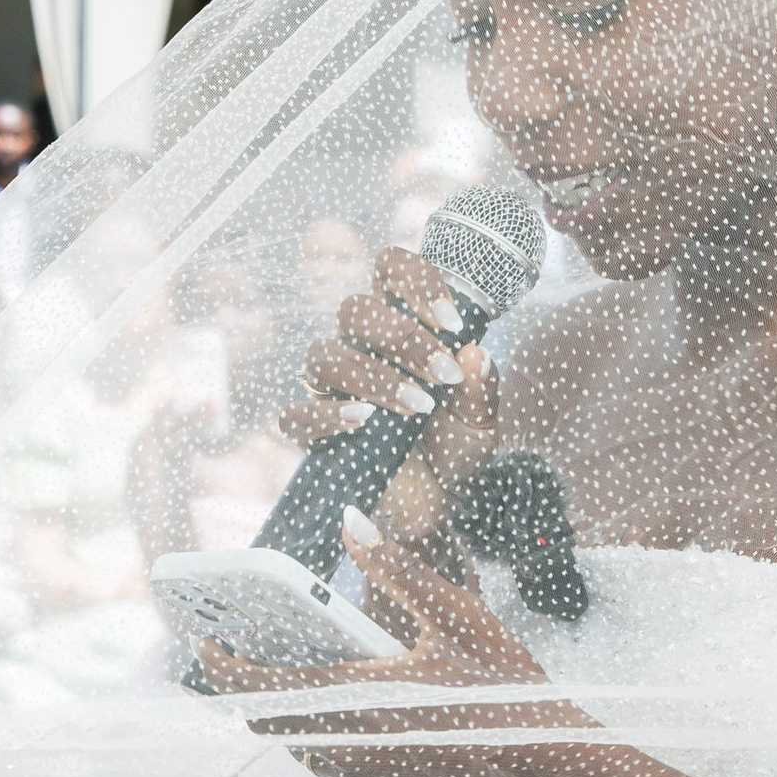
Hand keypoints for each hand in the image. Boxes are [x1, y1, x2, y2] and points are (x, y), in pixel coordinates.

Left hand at [209, 529, 602, 776]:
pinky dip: (318, 734)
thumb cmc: (511, 694)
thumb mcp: (459, 617)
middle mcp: (350, 743)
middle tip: (246, 645)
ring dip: (283, 711)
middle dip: (247, 685)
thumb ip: (400, 569)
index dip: (222, 665)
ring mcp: (365, 773)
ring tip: (293, 668)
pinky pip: (329, 764)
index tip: (207, 637)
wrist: (555, 768)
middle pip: (266, 721)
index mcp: (359, 696)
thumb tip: (352, 521)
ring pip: (295, 745)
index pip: (260, 687)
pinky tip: (345, 704)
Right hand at [286, 242, 498, 543]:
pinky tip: (362, 422)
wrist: (434, 507)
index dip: (416, 281)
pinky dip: (327, 414)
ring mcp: (332, 389)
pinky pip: (297, 414)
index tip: (453, 322)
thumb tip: (474, 353)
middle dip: (402, 339)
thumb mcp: (480, 422)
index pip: (389, 269)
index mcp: (401, 325)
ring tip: (416, 406)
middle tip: (441, 375)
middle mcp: (360, 347)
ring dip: (374, 377)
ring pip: (325, 355)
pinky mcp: (313, 432)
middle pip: (355, 311)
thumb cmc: (453, 450)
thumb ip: (479, 389)